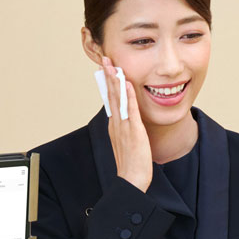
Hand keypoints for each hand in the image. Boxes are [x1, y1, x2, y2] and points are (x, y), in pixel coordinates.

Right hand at [102, 56, 151, 191]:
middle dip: (108, 76)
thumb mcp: (126, 142)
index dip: (108, 83)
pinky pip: (130, 109)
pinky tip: (126, 83)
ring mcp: (123, 126)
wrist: (132, 180)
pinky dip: (128, 95)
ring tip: (113, 65)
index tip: (107, 69)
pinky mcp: (133, 130)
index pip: (110, 99)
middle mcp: (116, 123)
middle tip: (105, 59)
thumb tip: (127, 120)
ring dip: (115, 80)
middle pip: (111, 95)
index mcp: (115, 125)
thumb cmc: (131, 164)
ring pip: (118, 98)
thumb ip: (126, 129)